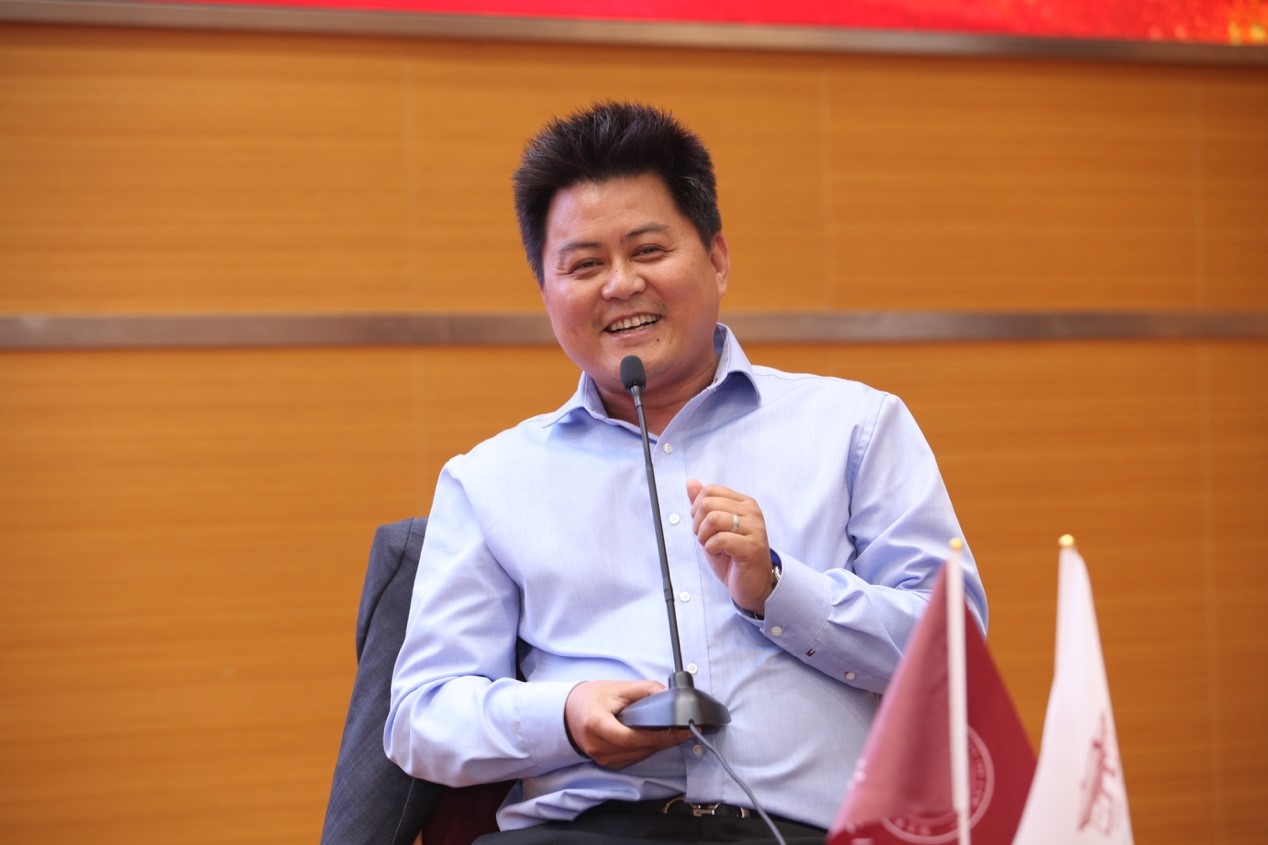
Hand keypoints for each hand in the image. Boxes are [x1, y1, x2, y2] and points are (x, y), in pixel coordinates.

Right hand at [564, 680, 691, 768]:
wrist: (568, 712)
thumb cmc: (590, 698)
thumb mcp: (616, 688)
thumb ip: (643, 690)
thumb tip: (667, 694)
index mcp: (596, 724)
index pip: (628, 737)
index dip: (654, 736)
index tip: (675, 729)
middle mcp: (597, 745)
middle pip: (637, 749)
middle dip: (664, 740)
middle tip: (685, 730)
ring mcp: (601, 758)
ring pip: (638, 756)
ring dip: (658, 746)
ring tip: (675, 733)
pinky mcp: (606, 763)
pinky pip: (633, 759)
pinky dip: (646, 750)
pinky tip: (656, 739)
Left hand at [686, 478, 775, 614]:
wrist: (752, 583)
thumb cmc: (733, 555)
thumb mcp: (713, 527)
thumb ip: (703, 504)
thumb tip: (691, 482)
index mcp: (744, 503)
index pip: (710, 490)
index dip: (697, 508)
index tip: (703, 525)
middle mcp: (752, 511)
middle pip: (708, 503)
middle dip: (698, 523)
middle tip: (706, 538)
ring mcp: (754, 528)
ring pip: (713, 518)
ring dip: (704, 536)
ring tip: (712, 546)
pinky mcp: (752, 547)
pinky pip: (720, 539)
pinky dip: (712, 548)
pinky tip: (720, 553)